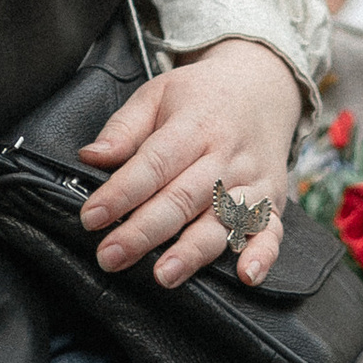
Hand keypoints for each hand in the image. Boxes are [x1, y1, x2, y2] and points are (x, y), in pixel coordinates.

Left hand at [75, 35, 299, 290]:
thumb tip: (90, 157)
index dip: (121, 192)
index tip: (91, 217)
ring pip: (223, 221)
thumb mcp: (157, 93)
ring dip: (193, 251)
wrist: (263, 86)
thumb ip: (124, 128)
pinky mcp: (273, 203)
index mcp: (194, 124)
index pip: (154, 163)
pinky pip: (271, 232)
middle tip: (111, 256)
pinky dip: (262, 255)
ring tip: (164, 275)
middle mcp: (226, 156)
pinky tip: (245, 275)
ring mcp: (253, 181)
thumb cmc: (201, 95)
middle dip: (144, 232)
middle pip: (183, 198)